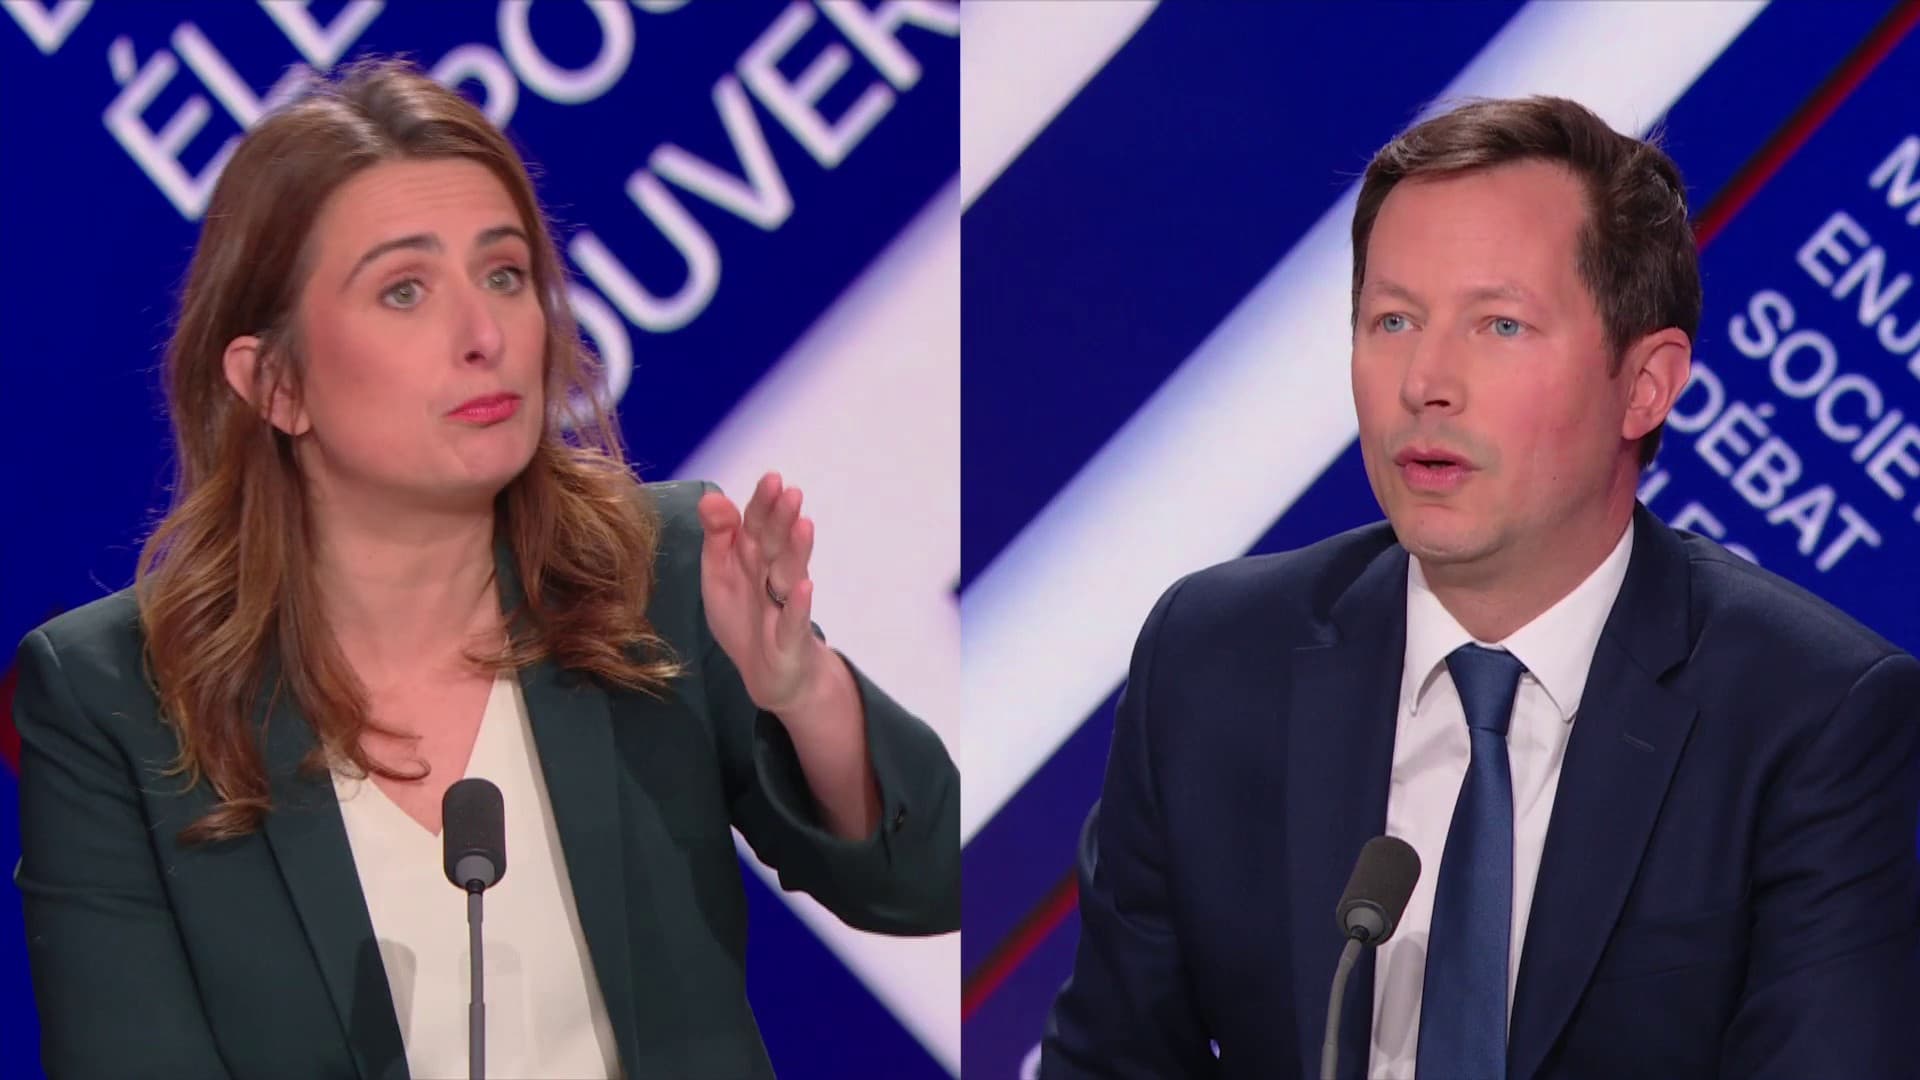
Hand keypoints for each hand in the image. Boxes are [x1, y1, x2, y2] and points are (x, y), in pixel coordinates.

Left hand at [696, 473, 829, 714]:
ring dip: (796, 550)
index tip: (772, 478)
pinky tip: (804, 586)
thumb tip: (711, 497)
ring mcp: (784, 606)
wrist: (770, 673)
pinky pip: (794, 620)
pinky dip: (798, 604)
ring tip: (804, 526)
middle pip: (775, 544)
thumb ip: (717, 538)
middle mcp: (771, 576)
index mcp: (752, 558)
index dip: (763, 503)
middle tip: (790, 493)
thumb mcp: (720, 576)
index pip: (757, 524)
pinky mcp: (790, 638)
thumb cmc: (745, 618)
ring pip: (790, 574)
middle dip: (781, 519)